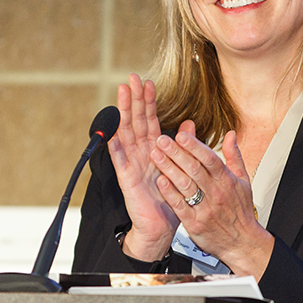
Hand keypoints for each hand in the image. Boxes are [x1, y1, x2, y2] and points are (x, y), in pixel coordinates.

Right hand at [109, 74, 188, 260]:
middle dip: (134, 99)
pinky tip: (112, 130)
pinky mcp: (126, 177)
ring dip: (124, 112)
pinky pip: (119, 158)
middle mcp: (141, 152)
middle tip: (132, 78)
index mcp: (155, 149)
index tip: (148, 82)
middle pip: (136, 120)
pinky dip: (115, 144)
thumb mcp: (181, 166)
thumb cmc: (170, 197)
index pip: (150, 119)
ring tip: (122, 92)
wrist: (160, 225)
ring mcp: (132, 163)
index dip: (148, 101)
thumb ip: (184, 144)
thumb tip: (190, 122)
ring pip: (126, 132)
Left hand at [151, 129, 274, 279]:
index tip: (181, 134)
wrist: (242, 243)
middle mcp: (216, 193)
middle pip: (195, 169)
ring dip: (169, 168)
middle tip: (161, 140)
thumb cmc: (241, 212)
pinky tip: (160, 180)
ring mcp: (205, 209)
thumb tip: (231, 134)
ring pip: (185, 185)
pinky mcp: (195, 224)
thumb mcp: (244, 181)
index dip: (195, 146)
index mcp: (227, 180)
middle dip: (176, 152)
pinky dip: (169, 193)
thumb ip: (235, 156)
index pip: (210, 159)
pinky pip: (180, 206)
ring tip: (155, 155)